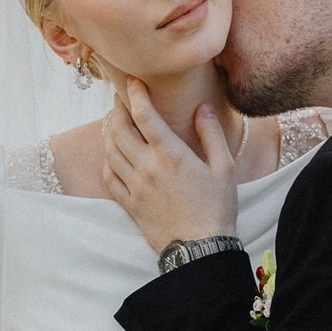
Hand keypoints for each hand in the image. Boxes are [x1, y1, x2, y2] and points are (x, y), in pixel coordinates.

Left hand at [102, 79, 239, 253]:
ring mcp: (135, 187)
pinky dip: (107, 161)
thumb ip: (211, 134)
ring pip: (110, 151)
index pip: (144, 115)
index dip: (135, 94)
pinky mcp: (129, 204)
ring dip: (109, 132)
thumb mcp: (224, 167)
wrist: (201, 248)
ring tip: (115, 123)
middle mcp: (147, 167)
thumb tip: (202, 108)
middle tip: (122, 101)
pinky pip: (109, 177)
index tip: (133, 82)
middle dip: (117, 110)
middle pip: (119, 129)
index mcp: (171, 155)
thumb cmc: (216, 207)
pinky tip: (113, 155)